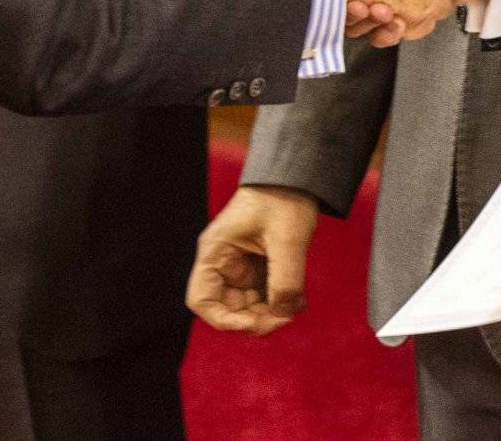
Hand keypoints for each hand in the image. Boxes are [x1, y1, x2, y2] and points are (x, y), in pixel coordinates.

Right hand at [187, 184, 318, 334]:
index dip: (224, 320)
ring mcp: (241, 265)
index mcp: (216, 251)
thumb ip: (285, 281)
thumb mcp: (287, 240)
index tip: (255, 324)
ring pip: (248, 305)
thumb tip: (283, 315)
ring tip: (296, 306)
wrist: (298, 175)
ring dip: (271, 313)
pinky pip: (264, 294)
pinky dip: (280, 301)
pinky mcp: (258, 265)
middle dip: (255, 319)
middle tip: (285, 318)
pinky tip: (299, 300)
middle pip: (228, 308)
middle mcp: (223, 261)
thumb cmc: (284, 198)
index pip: (202, 300)